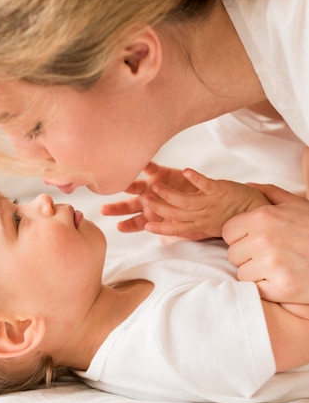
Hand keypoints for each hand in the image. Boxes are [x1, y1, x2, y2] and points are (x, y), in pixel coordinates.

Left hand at [101, 162, 195, 233]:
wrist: (200, 196)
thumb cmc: (188, 213)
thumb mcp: (182, 225)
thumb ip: (173, 231)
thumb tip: (172, 240)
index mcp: (151, 216)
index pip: (136, 223)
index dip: (128, 226)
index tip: (119, 227)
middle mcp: (147, 202)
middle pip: (127, 206)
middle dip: (115, 209)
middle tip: (103, 210)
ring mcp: (151, 187)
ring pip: (133, 186)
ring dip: (125, 185)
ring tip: (117, 184)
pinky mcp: (159, 173)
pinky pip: (149, 167)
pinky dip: (144, 164)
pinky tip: (138, 162)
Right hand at [141, 168, 266, 237]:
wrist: (258, 210)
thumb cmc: (233, 217)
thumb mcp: (211, 227)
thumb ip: (193, 226)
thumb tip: (175, 231)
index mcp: (200, 225)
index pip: (177, 228)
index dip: (161, 228)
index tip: (145, 226)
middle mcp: (203, 216)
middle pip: (177, 214)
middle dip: (159, 209)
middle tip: (144, 202)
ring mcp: (211, 203)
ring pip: (187, 201)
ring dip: (170, 194)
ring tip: (156, 186)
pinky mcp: (220, 190)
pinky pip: (206, 184)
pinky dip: (196, 178)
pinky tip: (185, 171)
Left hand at [223, 184, 308, 303]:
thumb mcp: (296, 204)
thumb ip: (268, 193)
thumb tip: (246, 186)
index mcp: (263, 217)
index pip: (228, 232)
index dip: (240, 238)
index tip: (256, 241)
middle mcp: (264, 239)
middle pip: (233, 254)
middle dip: (247, 256)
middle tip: (271, 255)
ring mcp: (272, 264)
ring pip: (242, 274)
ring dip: (257, 273)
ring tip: (278, 267)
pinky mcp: (282, 288)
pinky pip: (257, 290)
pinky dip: (268, 288)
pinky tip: (284, 279)